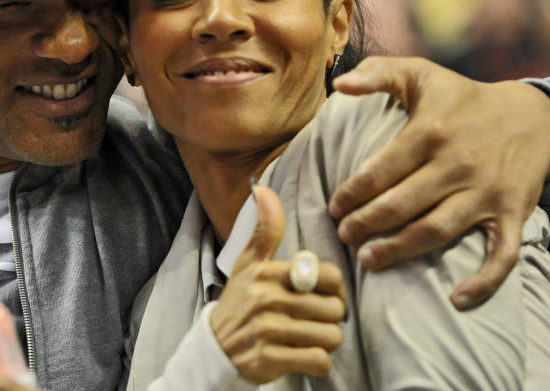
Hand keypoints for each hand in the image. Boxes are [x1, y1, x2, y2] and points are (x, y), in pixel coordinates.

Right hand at [209, 185, 345, 383]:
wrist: (215, 347)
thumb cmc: (241, 300)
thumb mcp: (249, 262)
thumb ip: (265, 228)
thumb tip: (262, 188)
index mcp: (267, 273)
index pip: (329, 276)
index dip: (335, 288)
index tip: (325, 294)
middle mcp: (267, 299)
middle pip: (334, 309)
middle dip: (330, 318)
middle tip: (315, 319)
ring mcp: (267, 331)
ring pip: (331, 336)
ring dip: (325, 341)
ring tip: (308, 336)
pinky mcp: (270, 359)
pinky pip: (319, 361)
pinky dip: (318, 362)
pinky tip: (304, 355)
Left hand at [327, 56, 549, 309]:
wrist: (532, 116)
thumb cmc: (462, 98)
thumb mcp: (421, 74)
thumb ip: (377, 74)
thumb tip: (340, 84)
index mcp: (430, 131)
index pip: (378, 171)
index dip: (350, 193)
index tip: (333, 206)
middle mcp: (457, 164)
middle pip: (400, 205)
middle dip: (365, 224)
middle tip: (343, 236)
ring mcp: (486, 192)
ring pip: (435, 231)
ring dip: (399, 250)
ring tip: (368, 261)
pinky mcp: (512, 214)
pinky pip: (501, 255)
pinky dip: (483, 281)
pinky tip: (456, 300)